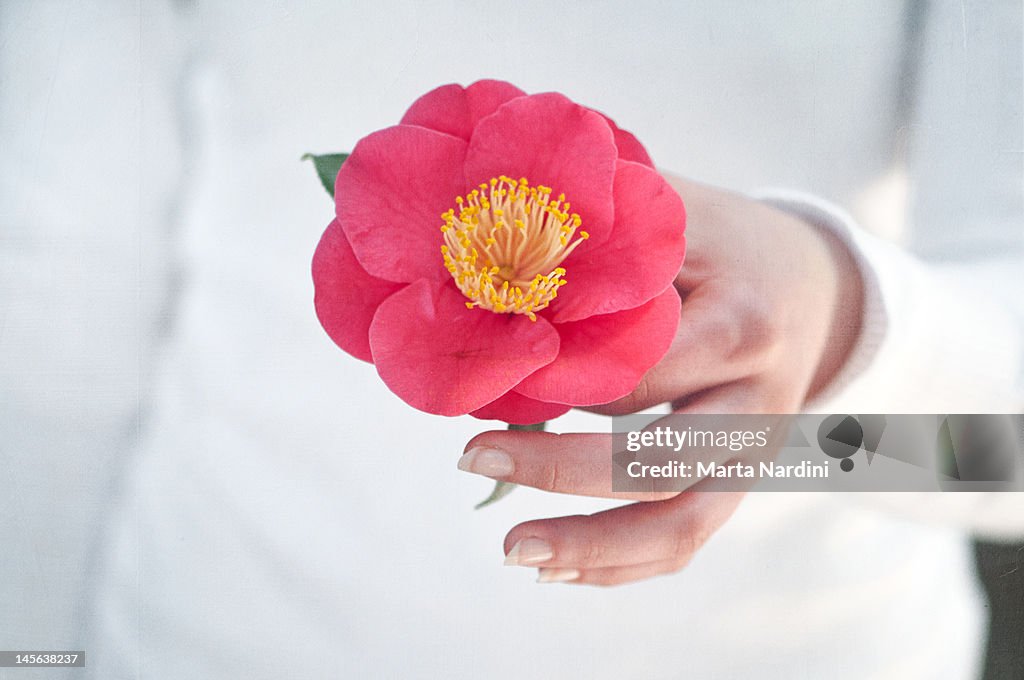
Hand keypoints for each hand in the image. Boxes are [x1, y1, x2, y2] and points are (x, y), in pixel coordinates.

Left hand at [458, 176, 863, 585]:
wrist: (818, 284)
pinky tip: (559, 569)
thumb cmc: (729, 243)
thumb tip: (496, 250)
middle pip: (655, 459)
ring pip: (679, 523)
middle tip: (469, 458)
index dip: (555, 381)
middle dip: (556, 468)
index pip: (637, 371)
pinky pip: (690, 539)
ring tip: (512, 553)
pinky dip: (623, 565)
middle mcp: (758, 399)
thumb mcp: (680, 215)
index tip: (484, 379)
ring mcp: (758, 451)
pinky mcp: (746, 481)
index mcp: (741, 324)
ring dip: (591, 546)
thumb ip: (604, 230)